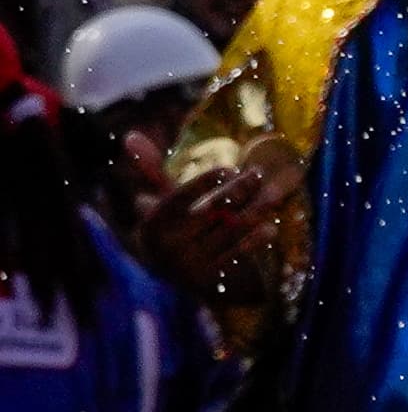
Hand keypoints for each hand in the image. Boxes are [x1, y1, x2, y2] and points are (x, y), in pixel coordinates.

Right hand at [125, 136, 299, 301]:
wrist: (167, 273)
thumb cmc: (168, 225)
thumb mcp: (159, 200)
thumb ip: (151, 170)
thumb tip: (131, 134)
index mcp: (154, 220)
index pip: (183, 194)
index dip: (207, 180)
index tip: (230, 168)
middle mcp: (169, 242)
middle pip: (212, 210)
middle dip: (238, 190)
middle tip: (258, 174)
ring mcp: (190, 261)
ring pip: (230, 230)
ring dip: (255, 211)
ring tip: (273, 195)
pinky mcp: (208, 277)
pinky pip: (236, 254)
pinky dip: (254, 240)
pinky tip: (270, 227)